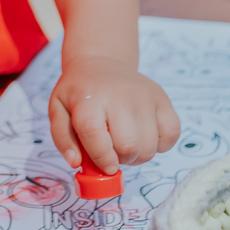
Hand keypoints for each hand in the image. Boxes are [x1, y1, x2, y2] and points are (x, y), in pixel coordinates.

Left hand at [48, 54, 178, 174]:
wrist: (102, 63)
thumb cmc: (79, 92)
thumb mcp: (58, 109)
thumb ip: (62, 139)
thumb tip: (77, 163)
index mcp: (89, 99)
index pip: (95, 134)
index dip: (101, 158)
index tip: (106, 167)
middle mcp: (119, 95)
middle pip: (129, 146)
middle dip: (121, 159)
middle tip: (114, 151)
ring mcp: (144, 96)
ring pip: (150, 147)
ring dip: (138, 155)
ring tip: (126, 142)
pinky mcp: (162, 98)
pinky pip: (171, 135)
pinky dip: (160, 145)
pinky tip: (145, 136)